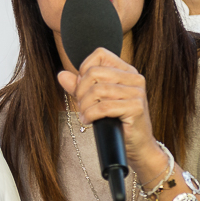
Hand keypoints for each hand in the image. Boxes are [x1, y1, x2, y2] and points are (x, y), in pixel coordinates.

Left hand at [57, 49, 168, 183]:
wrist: (136, 145)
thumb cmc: (116, 122)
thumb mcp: (94, 101)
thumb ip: (79, 87)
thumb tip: (62, 75)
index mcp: (125, 71)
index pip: (99, 54)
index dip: (84, 69)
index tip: (82, 88)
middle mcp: (134, 78)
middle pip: (94, 72)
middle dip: (80, 91)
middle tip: (81, 107)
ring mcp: (137, 92)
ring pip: (97, 90)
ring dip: (84, 106)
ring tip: (85, 116)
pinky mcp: (136, 107)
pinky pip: (103, 107)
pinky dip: (90, 115)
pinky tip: (89, 121)